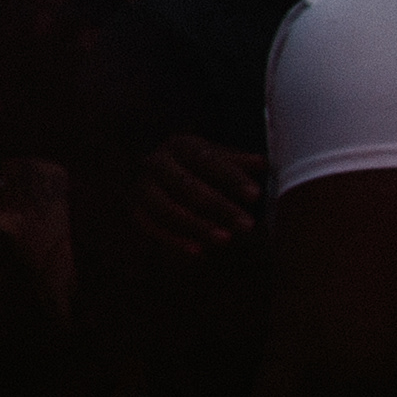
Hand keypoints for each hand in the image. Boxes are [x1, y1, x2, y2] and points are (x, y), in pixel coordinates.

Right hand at [135, 135, 263, 258]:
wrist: (165, 177)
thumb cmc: (204, 169)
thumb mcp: (221, 160)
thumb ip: (239, 164)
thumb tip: (261, 164)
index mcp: (180, 144)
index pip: (207, 160)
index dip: (231, 178)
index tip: (256, 195)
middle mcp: (156, 162)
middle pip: (186, 186)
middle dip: (219, 207)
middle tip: (247, 225)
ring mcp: (142, 187)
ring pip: (167, 209)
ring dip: (197, 226)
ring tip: (226, 240)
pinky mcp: (135, 211)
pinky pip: (151, 228)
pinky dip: (173, 241)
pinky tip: (198, 252)